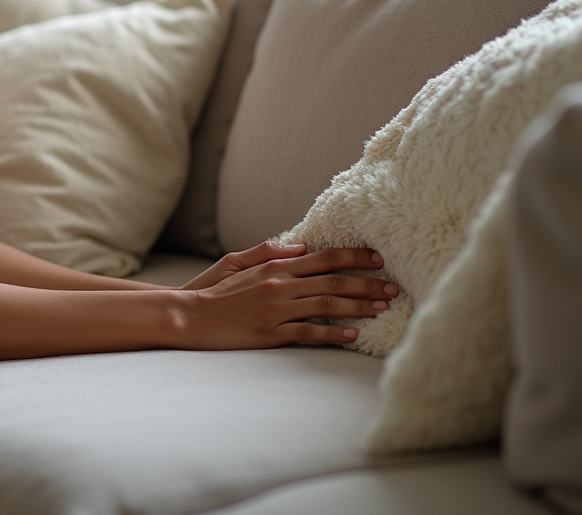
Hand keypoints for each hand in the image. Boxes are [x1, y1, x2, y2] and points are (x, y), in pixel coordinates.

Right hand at [183, 243, 399, 348]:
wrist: (189, 316)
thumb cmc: (211, 289)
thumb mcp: (235, 260)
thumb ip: (268, 251)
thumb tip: (299, 246)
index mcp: (274, 266)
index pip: (322, 257)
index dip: (352, 257)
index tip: (377, 258)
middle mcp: (279, 285)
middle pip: (332, 281)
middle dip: (367, 283)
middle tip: (392, 287)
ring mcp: (276, 310)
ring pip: (327, 306)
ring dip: (358, 307)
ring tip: (381, 309)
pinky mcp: (271, 334)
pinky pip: (309, 333)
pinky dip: (333, 333)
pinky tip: (353, 335)